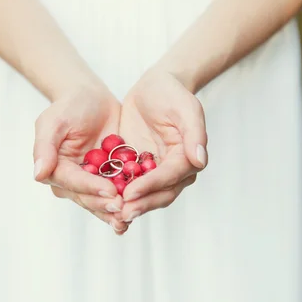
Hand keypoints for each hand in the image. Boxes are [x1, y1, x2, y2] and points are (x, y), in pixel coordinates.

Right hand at [33, 81, 128, 234]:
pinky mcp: (108, 179)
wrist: (92, 98)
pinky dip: (128, 202)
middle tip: (124, 209)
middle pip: (88, 198)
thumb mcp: (54, 121)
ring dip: (115, 213)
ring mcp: (91, 182)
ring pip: (102, 202)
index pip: (73, 182)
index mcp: (55, 169)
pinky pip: (117, 193)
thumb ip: (45, 147)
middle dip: (105, 205)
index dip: (91, 188)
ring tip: (129, 219)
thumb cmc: (70, 106)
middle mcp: (71, 181)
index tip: (110, 192)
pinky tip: (140, 208)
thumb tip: (38, 174)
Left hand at [117, 67, 207, 222]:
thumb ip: (194, 133)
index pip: (170, 177)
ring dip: (130, 206)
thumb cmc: (171, 94)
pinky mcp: (138, 169)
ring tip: (112, 214)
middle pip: (160, 194)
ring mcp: (156, 172)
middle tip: (121, 213)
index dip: (151, 186)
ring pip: (145, 195)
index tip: (131, 193)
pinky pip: (129, 185)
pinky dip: (118, 195)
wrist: (154, 87)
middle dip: (141, 204)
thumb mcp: (185, 108)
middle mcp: (174, 170)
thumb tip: (200, 161)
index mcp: (188, 158)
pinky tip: (101, 202)